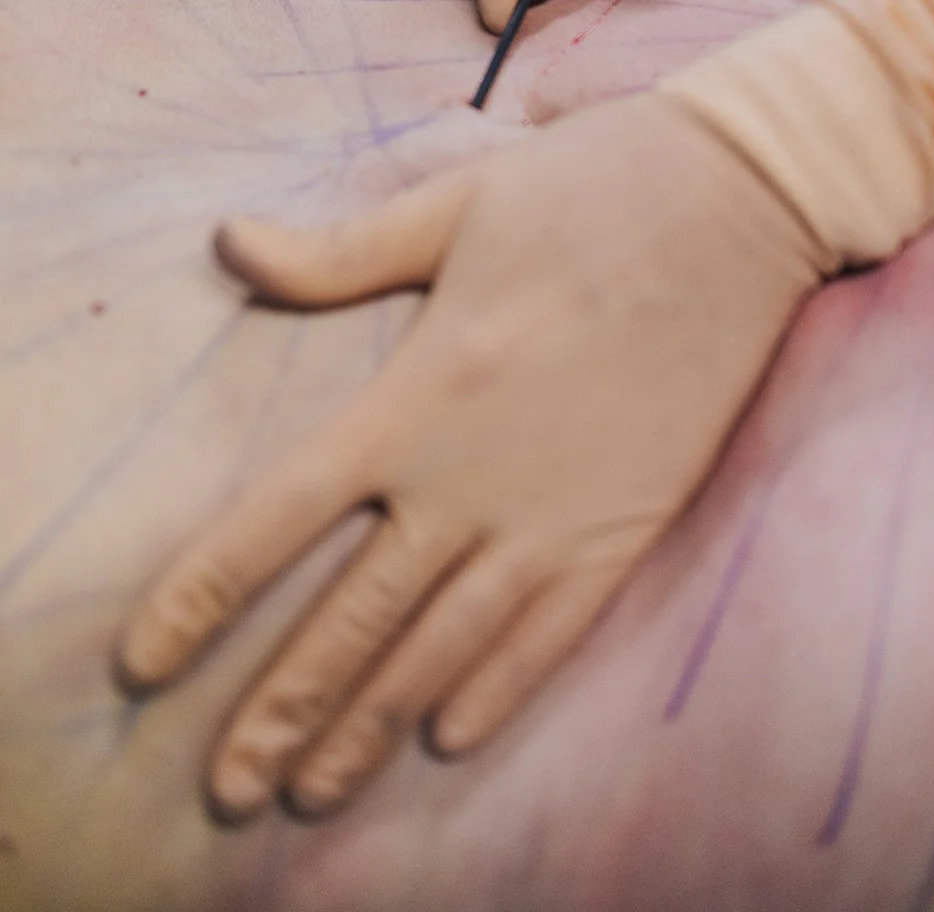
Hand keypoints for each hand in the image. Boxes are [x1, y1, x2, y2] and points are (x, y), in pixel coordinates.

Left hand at [119, 89, 821, 821]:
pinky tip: (452, 740)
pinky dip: (497, 692)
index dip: (204, 596)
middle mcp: (473, 476)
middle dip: (282, 709)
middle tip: (231, 790)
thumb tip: (228, 243)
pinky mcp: (627, 526)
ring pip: (444, 647)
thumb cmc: (585, 192)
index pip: (280, 519)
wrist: (738, 204)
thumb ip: (336, 253)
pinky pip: (550, 635)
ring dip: (374, 726)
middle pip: (355, 618)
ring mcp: (554, 513)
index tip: (145, 662)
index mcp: (417, 394)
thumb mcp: (451, 206)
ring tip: (316, 792)